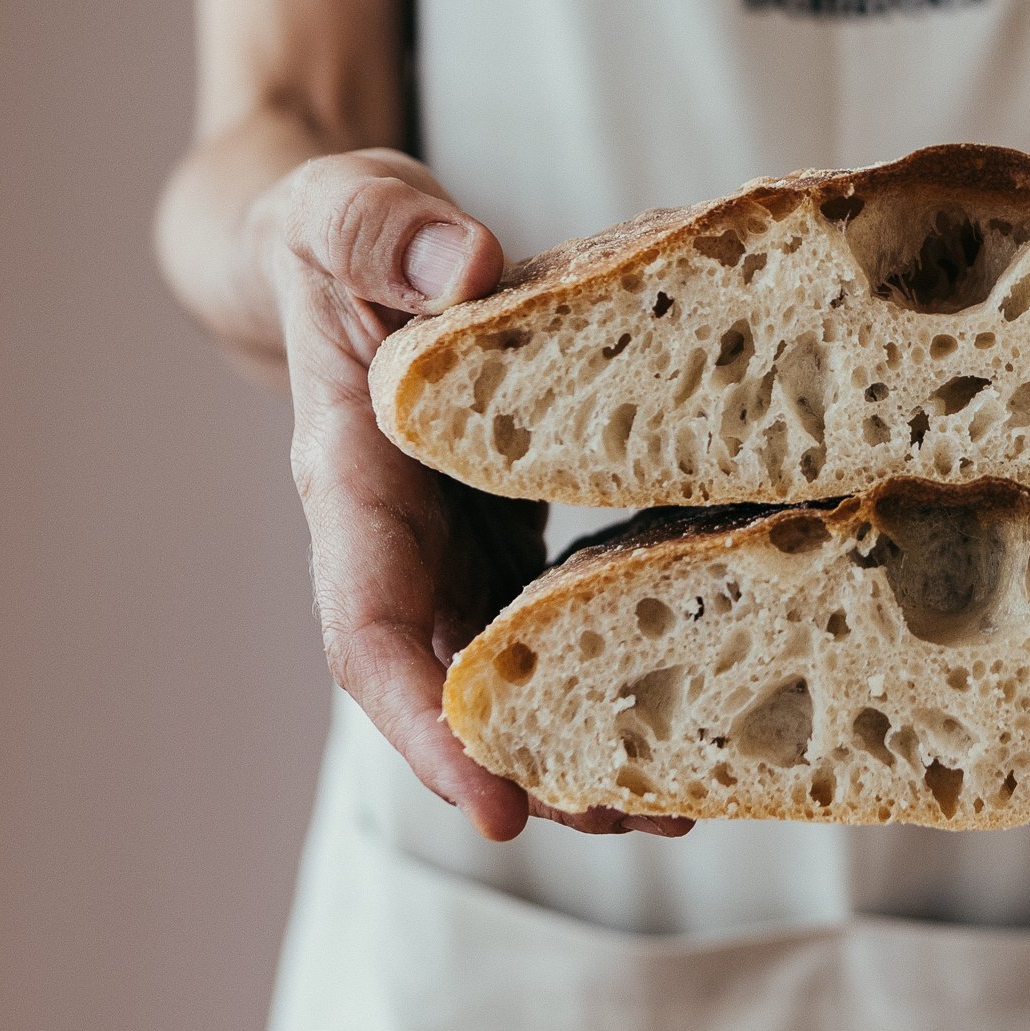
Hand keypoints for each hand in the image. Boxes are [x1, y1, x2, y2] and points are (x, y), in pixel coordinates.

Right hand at [253, 149, 691, 840]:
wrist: (350, 252)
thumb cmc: (343, 235)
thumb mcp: (350, 212)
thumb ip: (385, 234)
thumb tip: (463, 268)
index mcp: (349, 481)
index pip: (369, 628)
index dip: (424, 724)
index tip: (495, 804)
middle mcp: (397, 537)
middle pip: (449, 686)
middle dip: (530, 767)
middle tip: (638, 817)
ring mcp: (449, 545)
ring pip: (505, 669)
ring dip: (578, 740)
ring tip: (683, 797)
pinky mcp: (502, 533)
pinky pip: (547, 616)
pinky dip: (602, 664)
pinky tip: (685, 695)